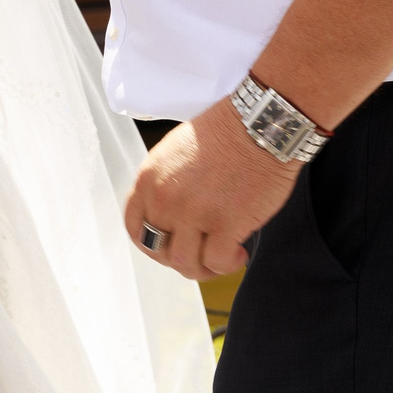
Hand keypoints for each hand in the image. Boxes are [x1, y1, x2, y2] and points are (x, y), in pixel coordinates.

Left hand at [121, 98, 300, 279]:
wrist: (259, 125)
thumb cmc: (226, 133)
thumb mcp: (174, 153)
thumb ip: (165, 185)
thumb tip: (171, 215)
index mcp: (149, 180)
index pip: (134, 227)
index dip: (151, 243)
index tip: (169, 244)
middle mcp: (165, 199)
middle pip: (157, 249)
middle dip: (178, 257)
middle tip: (200, 252)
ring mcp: (194, 213)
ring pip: (183, 263)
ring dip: (202, 268)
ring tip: (221, 256)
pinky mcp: (225, 224)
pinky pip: (217, 263)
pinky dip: (228, 265)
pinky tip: (239, 251)